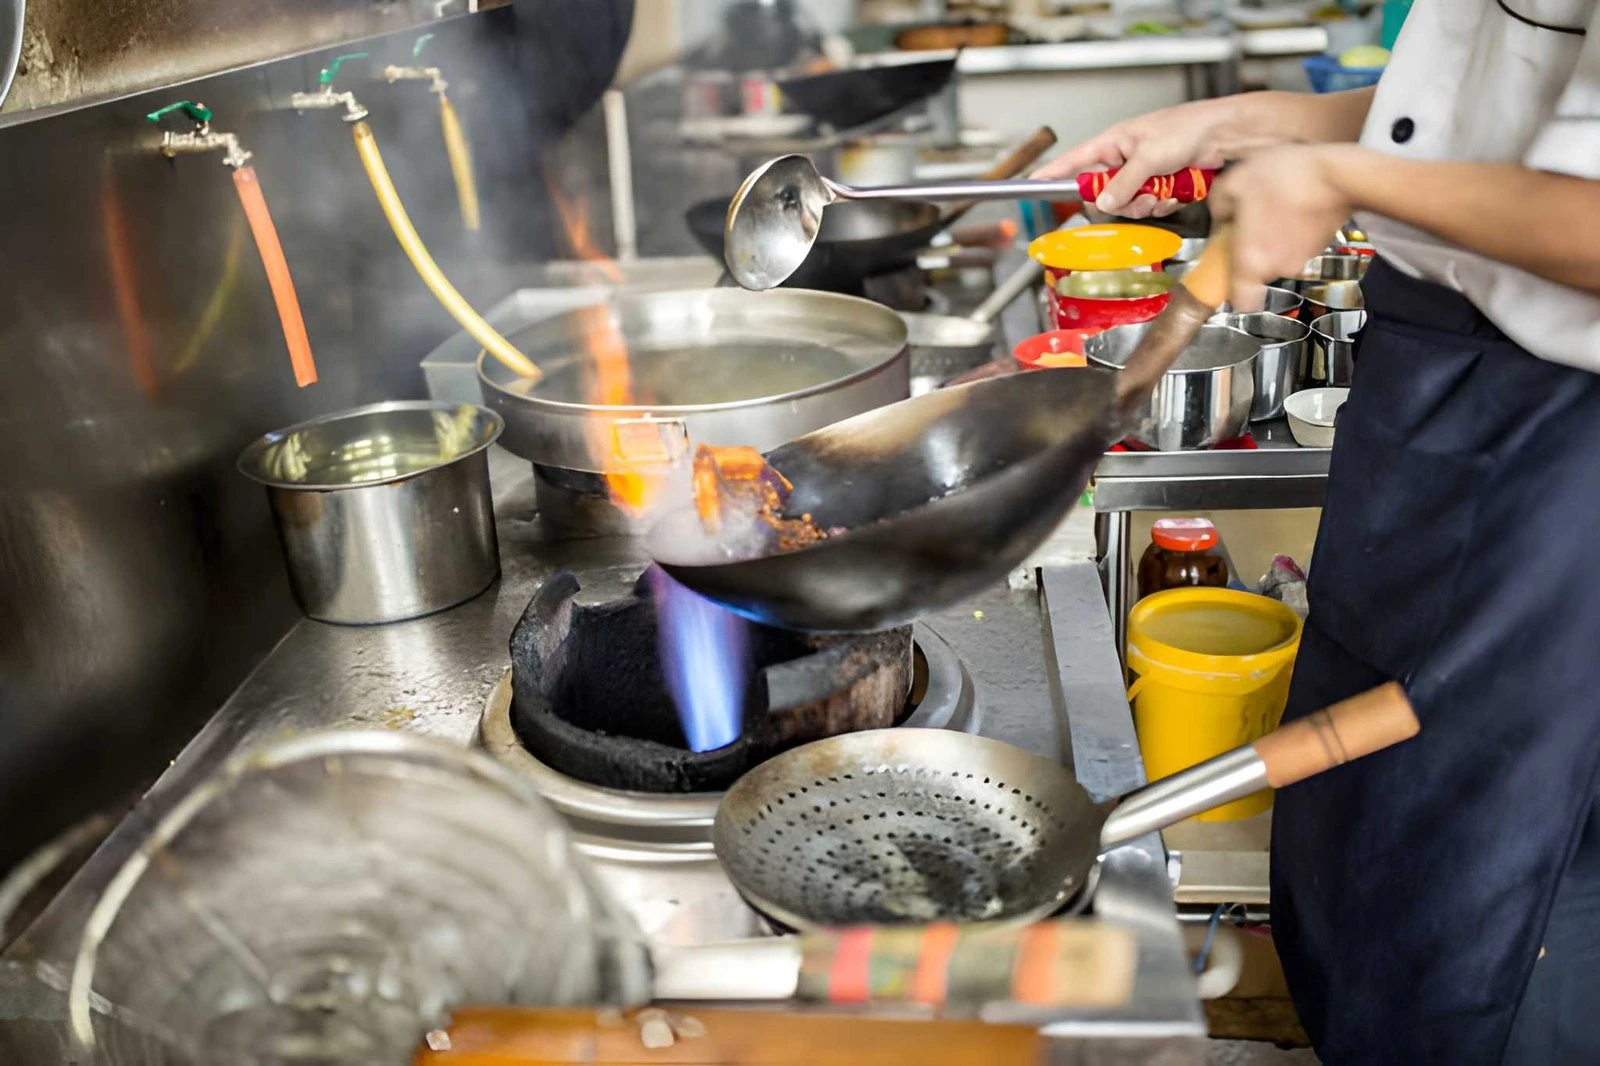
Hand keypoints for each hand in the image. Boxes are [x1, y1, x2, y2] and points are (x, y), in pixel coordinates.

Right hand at [1033, 97, 1245, 217]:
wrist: (1225, 136)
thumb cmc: (1188, 129)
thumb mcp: (1149, 157)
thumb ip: (1122, 183)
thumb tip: (1102, 203)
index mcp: (1114, 143)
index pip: (1075, 161)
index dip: (1053, 174)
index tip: (1034, 185)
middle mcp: (1125, 160)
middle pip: (1104, 194)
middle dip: (1123, 201)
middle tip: (1141, 193)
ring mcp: (1144, 175)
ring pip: (1129, 206)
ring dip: (1148, 204)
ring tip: (1165, 190)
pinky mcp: (1162, 186)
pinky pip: (1151, 208)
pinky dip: (1164, 205)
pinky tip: (1176, 192)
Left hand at [1207, 143, 1361, 310]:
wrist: (1338, 175)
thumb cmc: (1280, 180)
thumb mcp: (1234, 182)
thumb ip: (1219, 207)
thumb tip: (1222, 219)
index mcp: (1251, 263)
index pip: (1242, 302)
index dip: (1235, 294)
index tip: (1231, 273)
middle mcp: (1277, 269)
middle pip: (1258, 270)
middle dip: (1253, 250)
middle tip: (1251, 221)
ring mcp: (1302, 259)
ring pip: (1278, 255)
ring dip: (1274, 237)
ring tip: (1276, 205)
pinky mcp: (1321, 245)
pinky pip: (1297, 243)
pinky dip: (1294, 230)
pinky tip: (1296, 205)